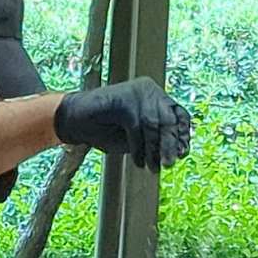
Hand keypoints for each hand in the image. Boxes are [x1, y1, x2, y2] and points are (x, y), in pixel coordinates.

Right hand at [54, 77, 194, 170]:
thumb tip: (180, 151)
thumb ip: (156, 140)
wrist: (73, 122)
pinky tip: (137, 160)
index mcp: (154, 96)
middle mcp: (148, 90)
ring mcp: (135, 93)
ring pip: (153, 124)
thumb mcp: (138, 138)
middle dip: (170, 144)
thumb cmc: (104, 130)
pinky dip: (137, 147)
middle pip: (168, 119)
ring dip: (154, 150)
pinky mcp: (123, 100)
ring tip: (154, 167)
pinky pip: (137, 126)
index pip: (178, 114)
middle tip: (170, 163)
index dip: (183, 134)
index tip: (184, 151)